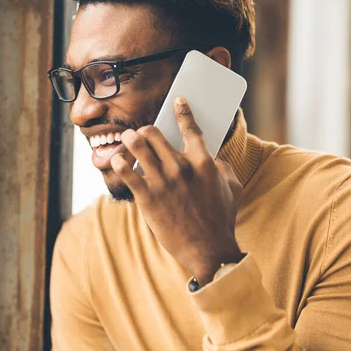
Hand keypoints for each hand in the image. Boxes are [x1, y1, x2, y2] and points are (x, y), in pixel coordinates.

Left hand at [110, 97, 243, 285]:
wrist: (208, 250)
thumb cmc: (222, 218)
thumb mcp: (232, 187)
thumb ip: (222, 166)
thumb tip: (212, 156)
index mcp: (204, 162)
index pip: (190, 127)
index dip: (182, 110)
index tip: (177, 101)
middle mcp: (182, 167)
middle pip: (154, 133)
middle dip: (145, 129)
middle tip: (142, 134)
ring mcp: (163, 182)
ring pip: (137, 146)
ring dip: (129, 140)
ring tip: (127, 141)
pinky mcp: (147, 198)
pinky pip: (126, 172)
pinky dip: (119, 163)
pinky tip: (118, 161)